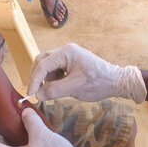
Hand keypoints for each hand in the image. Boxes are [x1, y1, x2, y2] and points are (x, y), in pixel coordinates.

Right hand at [27, 43, 146, 102]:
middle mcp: (66, 51)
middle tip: (37, 93)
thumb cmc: (99, 83)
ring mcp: (69, 56)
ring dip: (46, 80)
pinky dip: (54, 80)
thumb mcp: (75, 88)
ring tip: (52, 92)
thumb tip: (38, 95)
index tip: (31, 94)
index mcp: (66, 52)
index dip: (34, 80)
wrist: (116, 82)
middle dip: (38, 77)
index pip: (43, 64)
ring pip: (48, 67)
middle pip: (42, 62)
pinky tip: (59, 89)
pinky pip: (56, 70)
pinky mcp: (71, 63)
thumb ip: (54, 90)